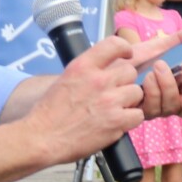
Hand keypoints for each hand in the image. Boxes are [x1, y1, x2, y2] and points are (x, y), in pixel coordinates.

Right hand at [20, 36, 151, 164]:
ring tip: (114, 110)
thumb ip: (89, 71)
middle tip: (113, 94)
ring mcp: (109, 101)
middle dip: (124, 83)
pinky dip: (130, 120)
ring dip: (129, 102)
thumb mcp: (66, 79)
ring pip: (137, 93)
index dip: (125, 48)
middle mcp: (98, 80)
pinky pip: (138, 114)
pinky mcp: (117, 121)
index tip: (127, 55)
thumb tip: (110, 67)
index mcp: (82, 66)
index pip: (114, 44)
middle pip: (130, 72)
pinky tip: (117, 122)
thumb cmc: (51, 111)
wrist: (43, 137)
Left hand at [128, 29, 181, 121]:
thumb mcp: (160, 47)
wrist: (108, 64)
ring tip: (157, 67)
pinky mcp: (139, 113)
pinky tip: (145, 78)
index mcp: (179, 90)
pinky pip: (152, 109)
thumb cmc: (136, 58)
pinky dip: (151, 92)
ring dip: (168, 85)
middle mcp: (170, 103)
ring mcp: (155, 110)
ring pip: (171, 107)